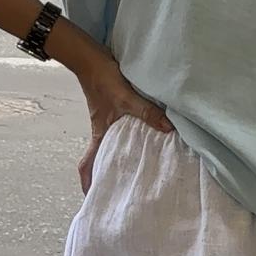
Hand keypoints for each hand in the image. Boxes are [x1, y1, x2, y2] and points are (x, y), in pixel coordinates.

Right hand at [73, 44, 171, 193]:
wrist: (92, 57)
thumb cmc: (102, 79)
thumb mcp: (125, 97)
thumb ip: (146, 112)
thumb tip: (167, 129)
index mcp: (100, 135)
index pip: (88, 165)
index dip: (88, 183)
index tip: (95, 199)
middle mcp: (104, 133)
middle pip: (105, 159)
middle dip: (113, 175)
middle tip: (129, 189)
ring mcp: (110, 122)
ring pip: (117, 146)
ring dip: (127, 156)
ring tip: (146, 168)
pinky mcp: (117, 111)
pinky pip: (127, 130)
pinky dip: (136, 137)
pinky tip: (152, 137)